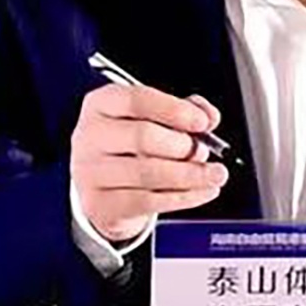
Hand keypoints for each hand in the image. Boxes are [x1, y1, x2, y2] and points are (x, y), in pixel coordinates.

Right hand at [70, 82, 226, 243]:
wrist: (106, 185)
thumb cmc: (134, 144)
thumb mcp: (157, 117)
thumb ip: (187, 109)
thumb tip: (208, 116)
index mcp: (102, 104)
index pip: (136, 100)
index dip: (174, 110)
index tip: (203, 122)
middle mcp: (90, 136)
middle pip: (143, 137)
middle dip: (184, 146)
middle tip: (204, 152)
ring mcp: (90, 172)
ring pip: (148, 173)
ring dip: (191, 175)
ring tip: (215, 174)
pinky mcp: (100, 205)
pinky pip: (149, 202)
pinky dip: (185, 197)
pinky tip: (204, 191)